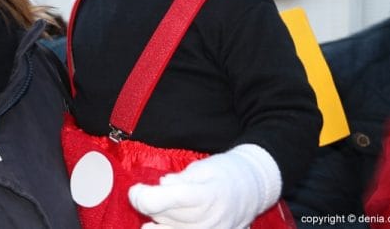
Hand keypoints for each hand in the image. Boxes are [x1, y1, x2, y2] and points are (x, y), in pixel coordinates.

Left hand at [128, 144, 281, 228]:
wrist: (254, 189)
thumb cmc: (227, 173)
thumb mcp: (203, 167)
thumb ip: (180, 179)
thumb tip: (161, 187)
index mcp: (205, 196)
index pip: (163, 201)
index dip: (141, 196)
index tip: (135, 189)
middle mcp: (208, 221)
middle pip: (163, 218)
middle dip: (147, 206)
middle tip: (142, 194)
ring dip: (157, 222)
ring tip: (157, 209)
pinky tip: (157, 226)